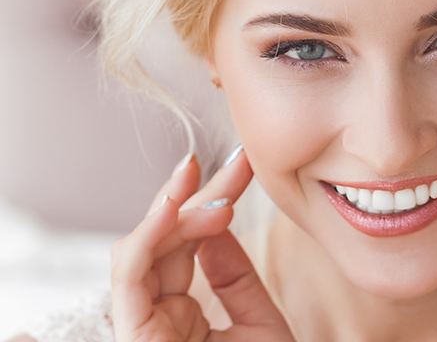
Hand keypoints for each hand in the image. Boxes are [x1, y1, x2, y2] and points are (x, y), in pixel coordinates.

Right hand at [110, 148, 294, 341]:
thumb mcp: (259, 324)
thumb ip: (236, 280)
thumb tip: (218, 225)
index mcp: (179, 311)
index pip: (186, 244)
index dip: (209, 201)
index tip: (239, 165)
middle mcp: (156, 313)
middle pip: (165, 238)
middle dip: (195, 193)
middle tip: (235, 159)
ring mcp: (143, 323)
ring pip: (144, 248)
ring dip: (177, 210)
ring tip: (216, 192)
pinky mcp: (134, 335)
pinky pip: (130, 276)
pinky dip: (146, 237)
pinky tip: (172, 208)